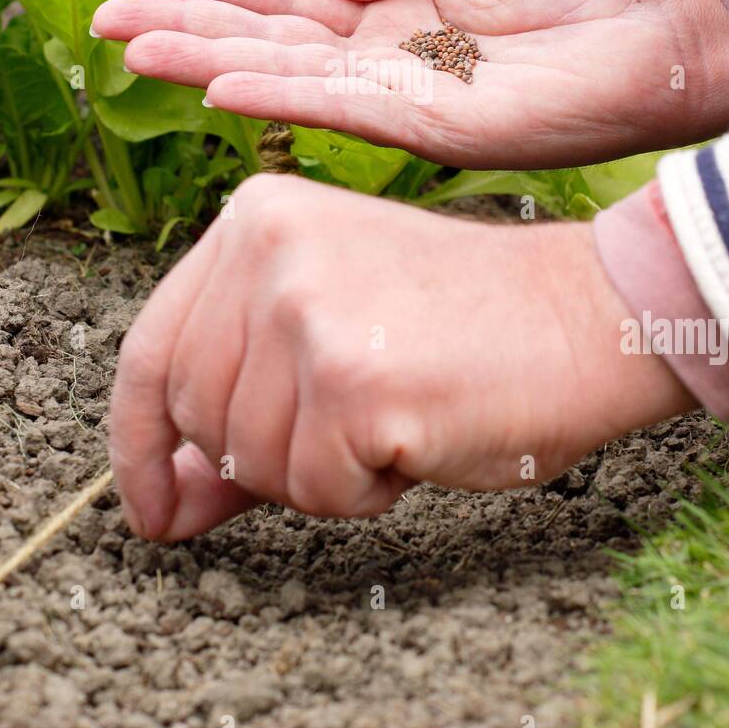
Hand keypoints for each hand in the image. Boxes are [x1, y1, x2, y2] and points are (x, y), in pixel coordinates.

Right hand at [91, 0, 728, 169]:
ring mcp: (400, 96)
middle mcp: (382, 60)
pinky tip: (222, 84)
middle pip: (266, 40)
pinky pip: (341, 109)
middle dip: (185, 28)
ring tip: (133, 49)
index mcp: (391, 13)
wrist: (660, 31)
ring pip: (286, 76)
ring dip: (208, 63)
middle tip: (103, 18)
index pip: (285, 2)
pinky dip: (280, 96)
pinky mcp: (431, 126)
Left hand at [109, 174, 693, 539]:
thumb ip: (240, 406)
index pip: (150, 351)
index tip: (153, 509)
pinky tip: (420, 434)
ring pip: (252, 465)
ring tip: (396, 416)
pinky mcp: (353, 378)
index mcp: (253, 218)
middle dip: (265, 458)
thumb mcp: (333, 334)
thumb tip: (161, 506)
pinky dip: (369, 492)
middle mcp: (267, 248)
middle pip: (197, 418)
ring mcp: (306, 309)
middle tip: (353, 428)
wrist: (587, 315)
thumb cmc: (467, 324)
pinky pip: (318, 492)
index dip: (141, 445)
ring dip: (324, 474)